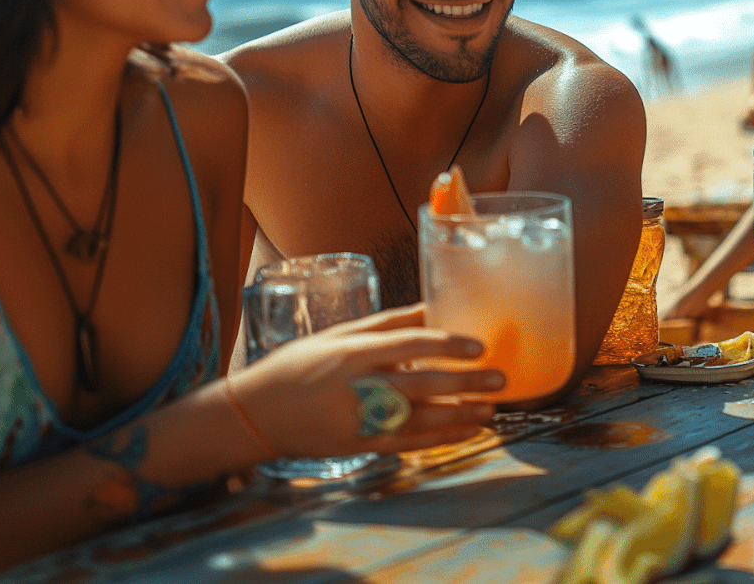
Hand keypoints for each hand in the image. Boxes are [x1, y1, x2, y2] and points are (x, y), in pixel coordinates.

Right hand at [230, 306, 503, 457]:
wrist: (255, 414)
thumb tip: (433, 306)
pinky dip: (439, 439)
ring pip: (418, 418)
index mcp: (352, 352)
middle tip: (498, 379)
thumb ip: (387, 323)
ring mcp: (358, 420)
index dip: (446, 345)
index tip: (478, 345)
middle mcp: (357, 386)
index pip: (408, 344)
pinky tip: (465, 433)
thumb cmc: (297, 367)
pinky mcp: (358, 446)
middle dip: (464, 383)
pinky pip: (406, 444)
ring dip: (459, 415)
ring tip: (490, 410)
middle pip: (420, 384)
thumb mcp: (338, 335)